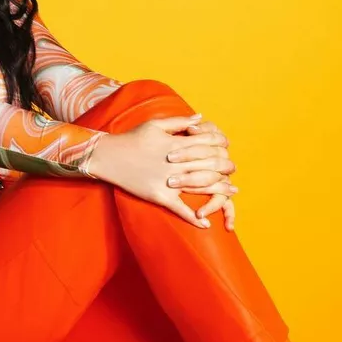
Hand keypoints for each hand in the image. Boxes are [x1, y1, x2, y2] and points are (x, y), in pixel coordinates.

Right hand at [86, 114, 228, 227]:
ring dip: (219, 191)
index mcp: (176, 144)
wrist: (108, 156)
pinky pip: (179, 209)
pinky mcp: (159, 196)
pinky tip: (206, 224)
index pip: (207, 144)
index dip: (221, 146)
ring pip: (200, 187)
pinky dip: (193, 218)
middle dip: (225, 168)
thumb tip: (201, 117)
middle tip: (233, 170)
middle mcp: (175, 163)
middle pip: (209, 165)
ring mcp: (168, 181)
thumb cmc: (132, 138)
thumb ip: (180, 121)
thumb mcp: (155, 124)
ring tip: (232, 192)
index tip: (228, 148)